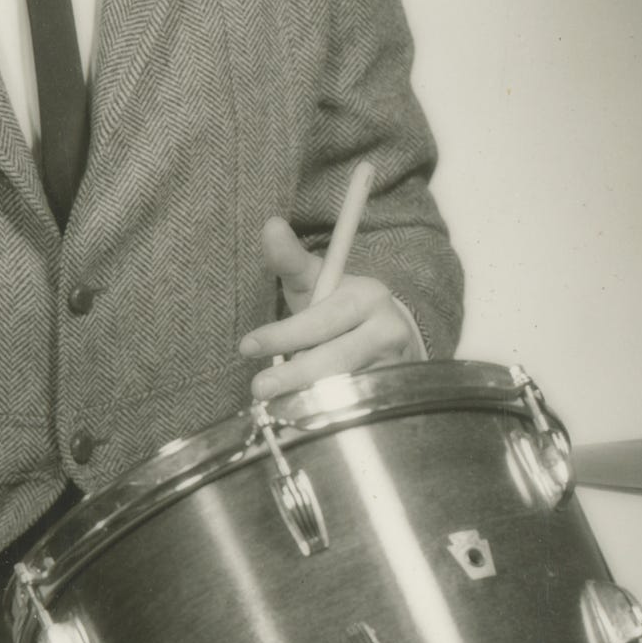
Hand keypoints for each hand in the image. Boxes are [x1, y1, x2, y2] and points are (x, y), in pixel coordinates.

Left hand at [239, 216, 423, 403]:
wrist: (393, 336)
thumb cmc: (339, 309)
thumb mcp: (317, 282)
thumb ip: (289, 260)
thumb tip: (270, 225)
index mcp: (366, 297)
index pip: (322, 319)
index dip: (285, 335)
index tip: (247, 346)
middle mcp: (386, 331)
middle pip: (337, 358)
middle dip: (296, 375)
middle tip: (259, 388)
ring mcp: (394, 366)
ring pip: (347, 388)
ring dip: (309, 398)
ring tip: (276, 406)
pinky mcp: (394, 394)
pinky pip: (357, 407)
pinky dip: (328, 414)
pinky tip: (303, 417)